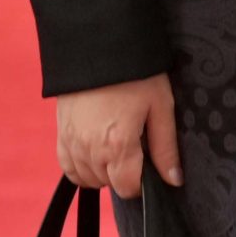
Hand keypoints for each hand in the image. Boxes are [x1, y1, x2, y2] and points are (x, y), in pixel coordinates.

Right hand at [55, 74, 179, 197]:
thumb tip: (174, 180)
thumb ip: (165, 148)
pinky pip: (68, 167)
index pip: (126, 187)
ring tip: (120, 147)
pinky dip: (83, 168)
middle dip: (125, 175)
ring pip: (87, 178)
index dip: (142, 184)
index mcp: (117, 144)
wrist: (101, 49)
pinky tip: (98, 153)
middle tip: (138, 149)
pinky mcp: (61, 135)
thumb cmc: (137, 76)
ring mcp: (71, 143)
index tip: (150, 167)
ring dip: (104, 172)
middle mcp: (89, 149)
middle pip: (107, 184)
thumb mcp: (161, 108)